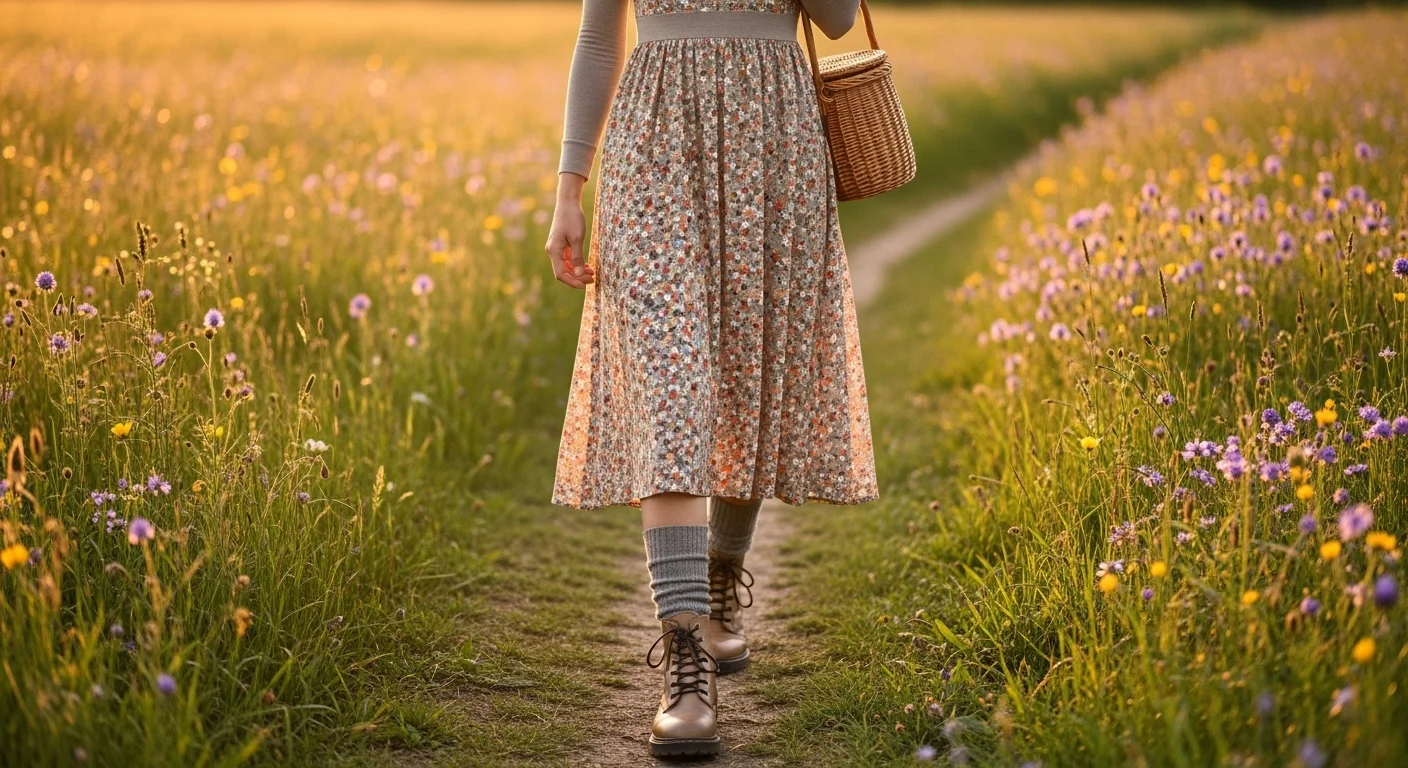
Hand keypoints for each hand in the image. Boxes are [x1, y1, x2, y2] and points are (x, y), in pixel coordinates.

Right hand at [545, 172, 595, 288]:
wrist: (568, 203)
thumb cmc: (572, 218)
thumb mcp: (577, 238)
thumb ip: (577, 257)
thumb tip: (578, 274)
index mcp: (553, 251)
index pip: (561, 274)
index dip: (572, 282)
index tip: (585, 285)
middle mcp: (552, 251)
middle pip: (564, 271)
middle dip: (577, 277)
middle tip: (592, 278)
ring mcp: (556, 248)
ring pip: (566, 266)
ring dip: (578, 272)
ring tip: (591, 273)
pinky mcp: (561, 245)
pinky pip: (567, 259)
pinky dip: (576, 264)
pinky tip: (586, 265)